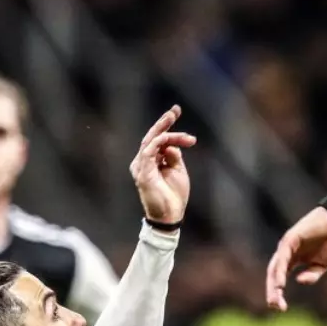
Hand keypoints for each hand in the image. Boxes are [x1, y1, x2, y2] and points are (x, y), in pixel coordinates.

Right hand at [131, 105, 194, 224]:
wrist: (170, 215)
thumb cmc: (174, 195)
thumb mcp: (178, 170)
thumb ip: (173, 156)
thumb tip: (171, 145)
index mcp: (151, 161)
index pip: (157, 138)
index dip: (166, 124)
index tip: (176, 111)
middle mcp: (143, 161)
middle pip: (152, 136)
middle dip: (164, 122)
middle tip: (175, 110)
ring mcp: (141, 166)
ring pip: (152, 141)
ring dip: (167, 133)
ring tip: (184, 133)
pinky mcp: (142, 172)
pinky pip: (149, 150)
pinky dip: (160, 142)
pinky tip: (171, 140)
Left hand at [265, 206, 326, 310]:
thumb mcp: (322, 266)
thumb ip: (311, 276)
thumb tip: (300, 281)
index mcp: (291, 260)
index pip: (279, 278)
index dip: (277, 293)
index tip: (280, 308)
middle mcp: (285, 254)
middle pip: (273, 274)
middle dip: (272, 290)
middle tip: (274, 305)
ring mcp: (286, 245)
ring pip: (275, 266)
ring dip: (274, 282)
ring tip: (276, 295)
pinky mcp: (290, 238)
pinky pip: (283, 256)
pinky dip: (281, 269)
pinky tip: (280, 281)